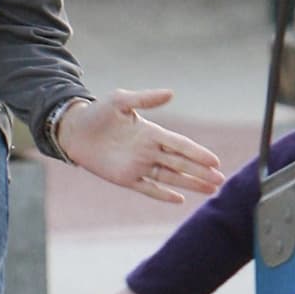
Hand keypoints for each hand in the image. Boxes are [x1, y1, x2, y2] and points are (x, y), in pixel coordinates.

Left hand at [57, 89, 223, 202]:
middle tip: (220, 180)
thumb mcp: (121, 100)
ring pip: (170, 177)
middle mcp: (149, 151)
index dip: (198, 153)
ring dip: (190, 184)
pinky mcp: (126, 178)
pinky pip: (149, 188)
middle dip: (200, 172)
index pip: (180, 145)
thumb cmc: (97, 112)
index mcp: (151, 132)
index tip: (215, 161)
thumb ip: (145, 99)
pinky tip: (180, 200)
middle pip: (181, 164)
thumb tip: (171, 93)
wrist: (74, 130)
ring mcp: (139, 166)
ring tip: (210, 190)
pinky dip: (163, 194)